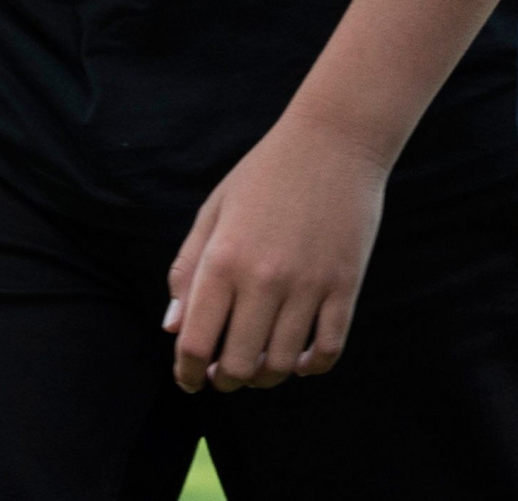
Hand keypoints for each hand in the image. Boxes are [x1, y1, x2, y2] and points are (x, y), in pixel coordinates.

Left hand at [164, 107, 390, 392]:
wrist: (336, 137)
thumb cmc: (267, 171)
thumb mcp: (215, 210)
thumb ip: (188, 269)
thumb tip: (172, 327)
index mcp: (223, 259)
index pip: (194, 343)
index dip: (187, 372)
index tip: (190, 377)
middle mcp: (264, 278)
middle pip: (239, 366)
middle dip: (226, 379)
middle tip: (226, 372)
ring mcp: (309, 283)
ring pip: (283, 364)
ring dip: (267, 376)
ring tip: (262, 364)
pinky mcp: (345, 283)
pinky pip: (329, 349)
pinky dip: (312, 366)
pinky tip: (302, 358)